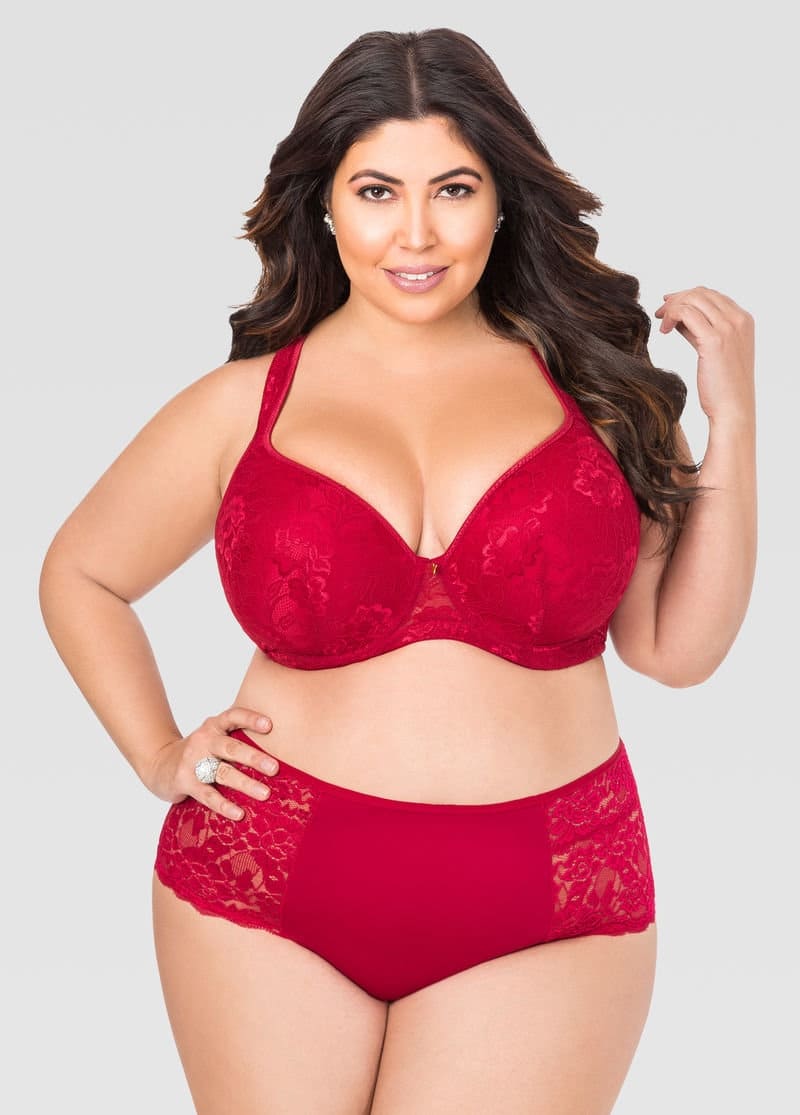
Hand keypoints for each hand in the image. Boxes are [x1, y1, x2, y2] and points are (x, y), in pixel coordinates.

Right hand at [145, 706, 280, 820]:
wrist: (158, 763)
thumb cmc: (199, 751)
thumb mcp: (214, 736)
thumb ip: (238, 737)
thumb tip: (281, 746)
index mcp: (214, 725)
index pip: (233, 716)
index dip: (251, 719)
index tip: (269, 725)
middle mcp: (204, 740)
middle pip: (231, 748)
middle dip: (254, 758)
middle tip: (275, 768)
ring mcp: (193, 761)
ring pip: (222, 773)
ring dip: (245, 783)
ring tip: (265, 794)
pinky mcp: (184, 781)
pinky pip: (207, 795)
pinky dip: (224, 805)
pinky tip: (239, 813)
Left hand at [654, 286, 754, 424]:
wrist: (733, 409)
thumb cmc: (723, 386)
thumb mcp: (714, 351)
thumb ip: (701, 331)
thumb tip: (679, 318)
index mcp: (744, 320)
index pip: (712, 295)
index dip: (688, 296)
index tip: (670, 305)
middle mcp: (739, 320)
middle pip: (701, 293)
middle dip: (677, 299)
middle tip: (661, 312)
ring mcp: (728, 328)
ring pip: (692, 299)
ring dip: (672, 306)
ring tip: (661, 321)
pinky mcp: (714, 339)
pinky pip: (686, 312)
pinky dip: (671, 316)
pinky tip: (664, 330)